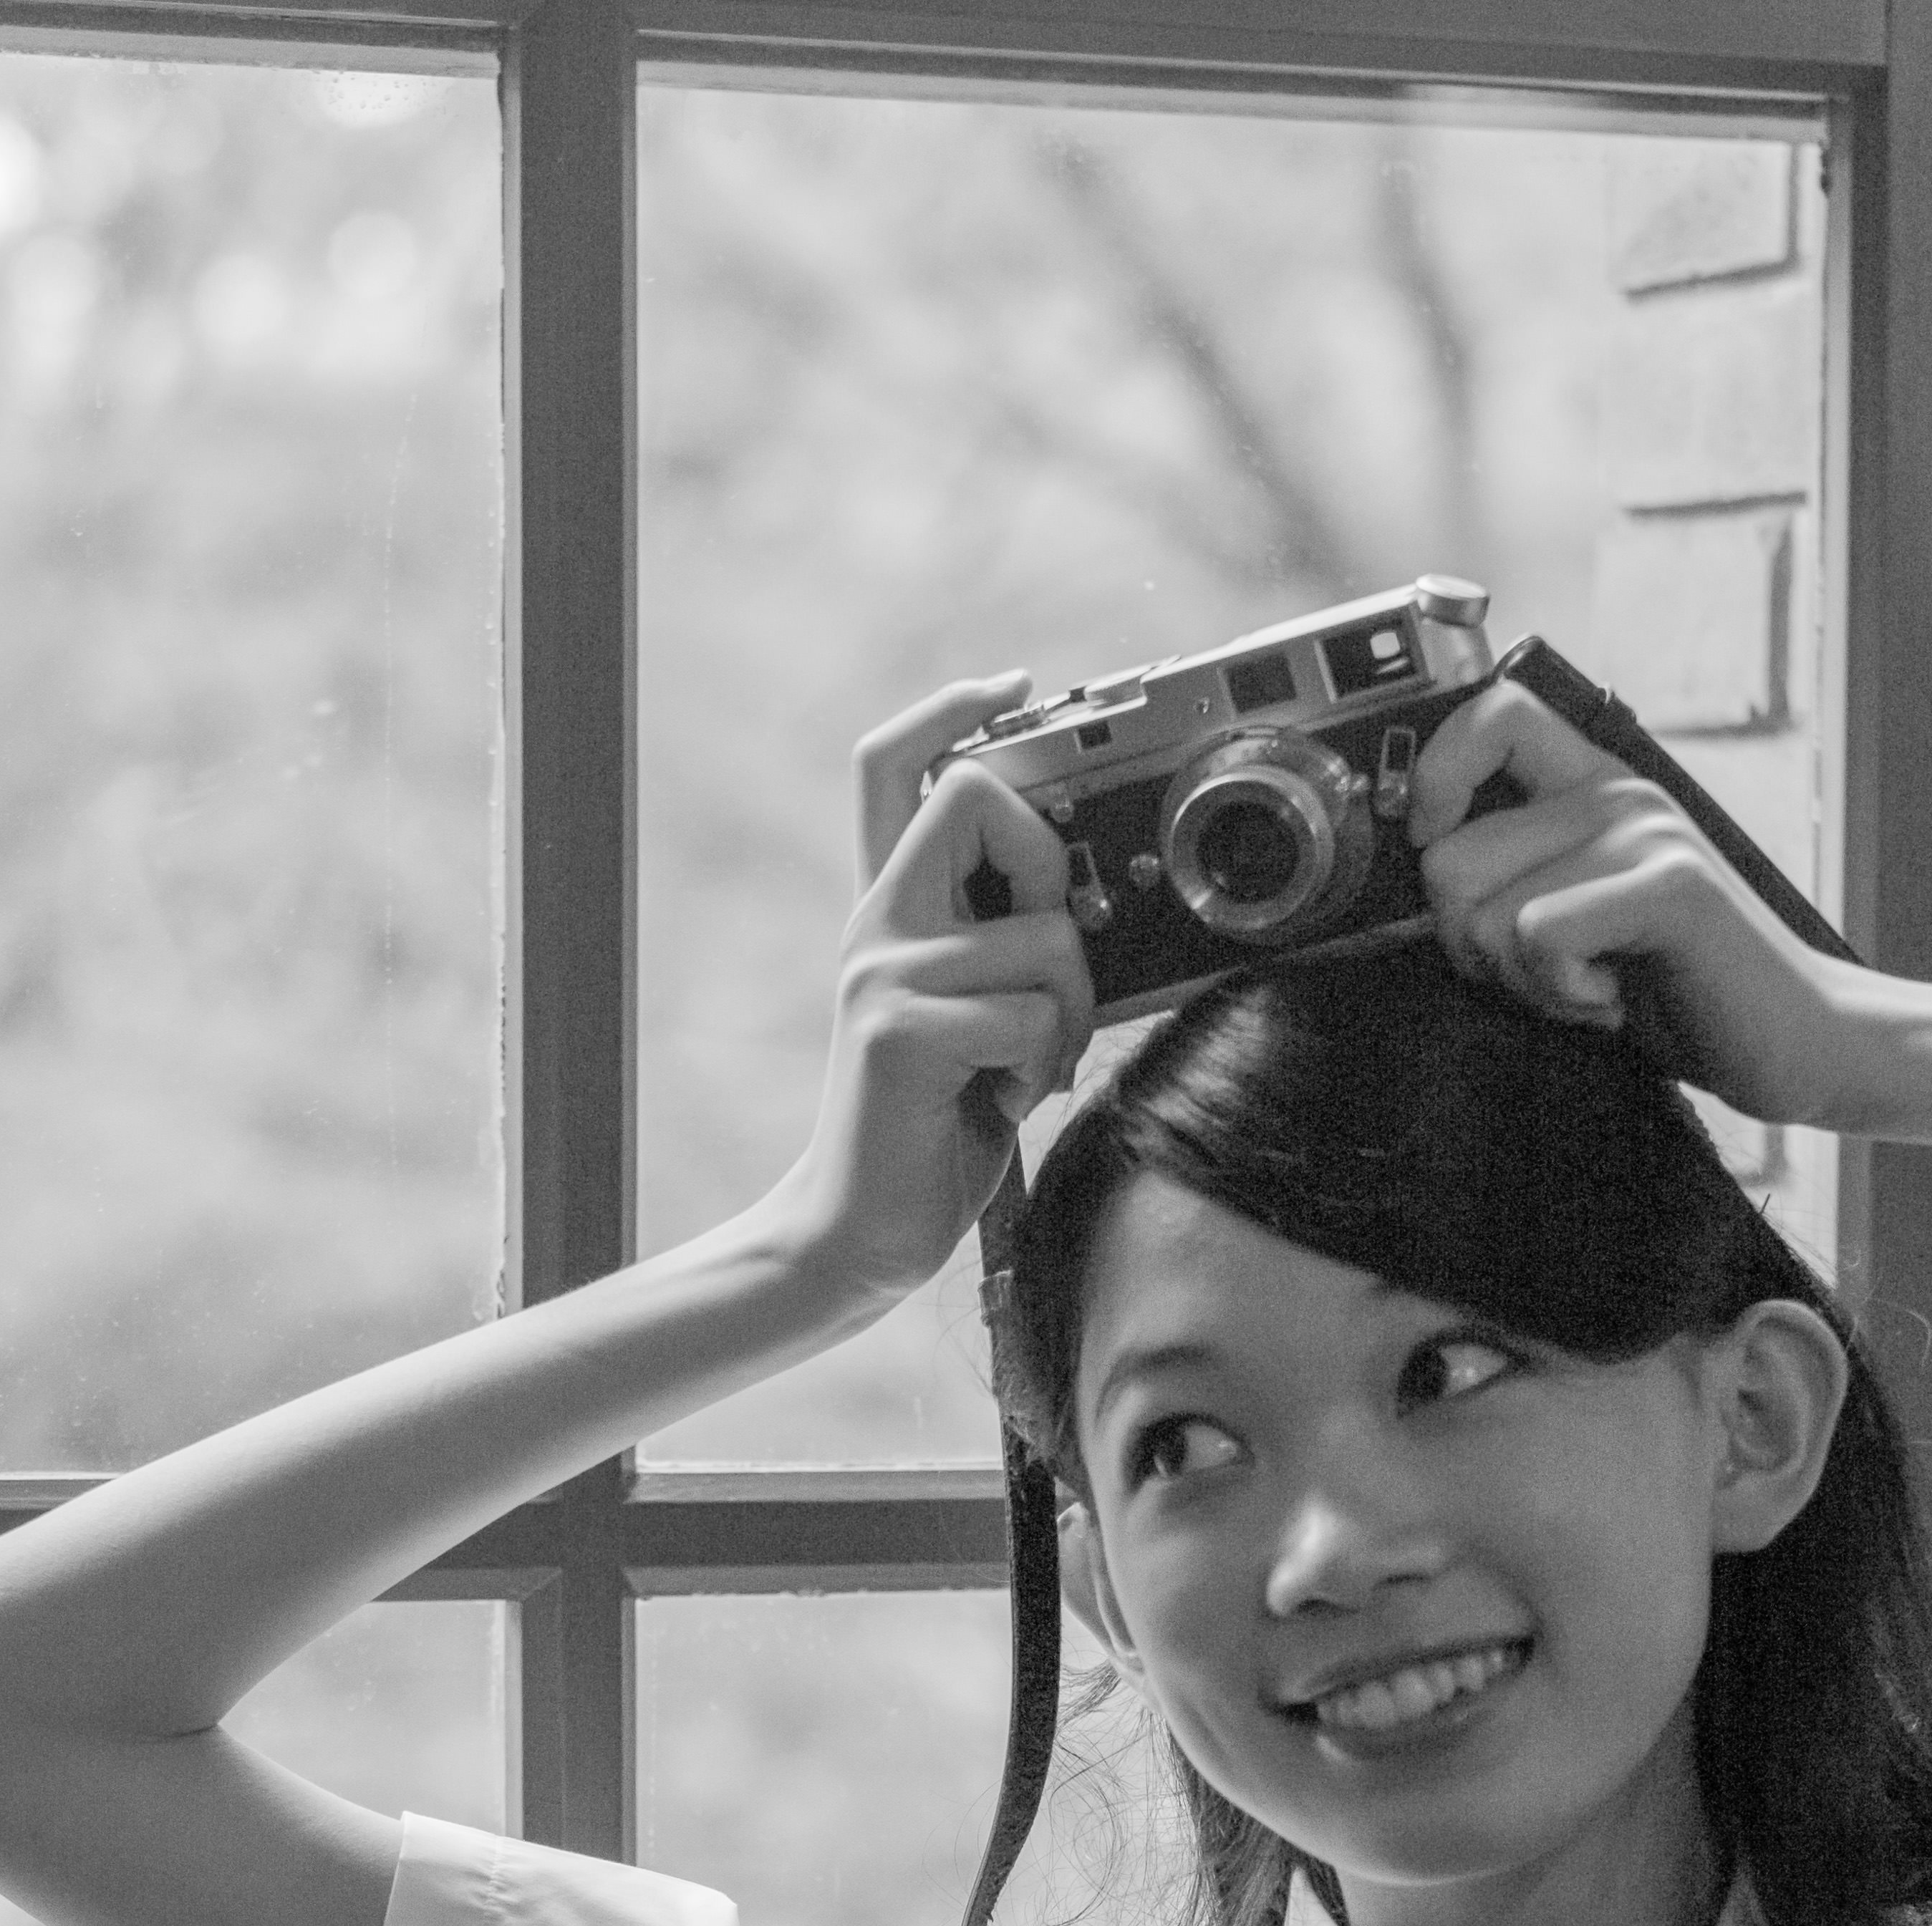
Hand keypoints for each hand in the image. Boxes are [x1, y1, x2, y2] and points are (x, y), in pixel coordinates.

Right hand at [766, 674, 1097, 1317]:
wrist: (856, 1231)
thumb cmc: (927, 1128)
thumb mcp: (966, 1017)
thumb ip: (995, 947)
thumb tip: (1075, 906)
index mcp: (888, 913)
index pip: (892, 765)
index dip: (952, 708)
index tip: (1012, 688)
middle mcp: (876, 927)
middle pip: (974, 794)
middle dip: (1048, 862)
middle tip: (1047, 951)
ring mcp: (883, 975)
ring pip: (1042, 936)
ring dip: (1067, 1012)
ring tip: (1023, 1067)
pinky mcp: (901, 1033)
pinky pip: (1031, 1017)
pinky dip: (1042, 1069)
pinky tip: (1001, 1101)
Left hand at [1406, 678, 1867, 1127]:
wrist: (1795, 1036)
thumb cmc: (1673, 987)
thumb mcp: (1577, 919)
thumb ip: (1513, 880)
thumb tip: (1416, 880)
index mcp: (1592, 785)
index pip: (1491, 714)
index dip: (1433, 775)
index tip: (1437, 845)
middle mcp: (1617, 793)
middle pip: (1448, 860)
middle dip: (1469, 947)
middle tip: (1546, 970)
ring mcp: (1645, 833)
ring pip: (1484, 915)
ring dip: (1521, 983)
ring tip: (1591, 984)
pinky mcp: (1669, 887)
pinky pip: (1537, 938)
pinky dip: (1559, 994)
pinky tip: (1612, 1000)